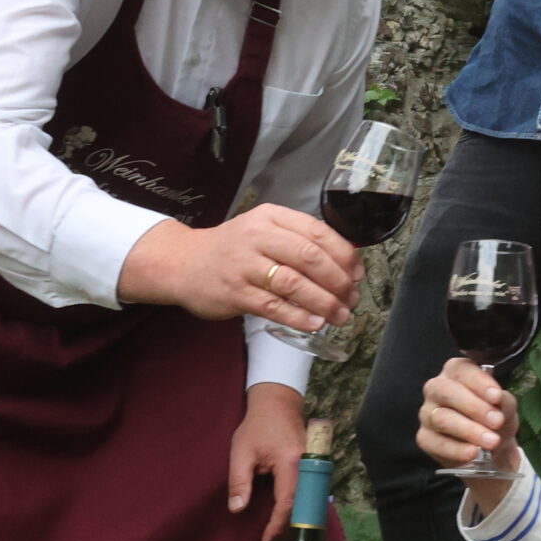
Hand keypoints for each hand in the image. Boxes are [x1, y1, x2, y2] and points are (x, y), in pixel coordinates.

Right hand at [118, 203, 362, 334]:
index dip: (344, 254)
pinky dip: (299, 316)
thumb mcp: (263, 229)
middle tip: (352, 297)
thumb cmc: (233, 248)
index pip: (317, 232)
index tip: (358, 272)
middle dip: (338, 280)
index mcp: (271, 216)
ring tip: (340, 315)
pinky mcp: (235, 293)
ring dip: (324, 302)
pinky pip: (274, 306)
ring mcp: (245, 265)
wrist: (182, 263)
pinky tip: (315, 323)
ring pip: (294, 283)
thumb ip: (298, 239)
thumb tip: (345, 261)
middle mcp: (258, 236)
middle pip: (310, 257)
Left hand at [228, 381, 305, 540]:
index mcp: (292, 463)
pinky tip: (287, 527)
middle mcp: (309, 468)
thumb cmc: (257, 427)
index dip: (276, 528)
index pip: (288, 503)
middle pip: (303, 510)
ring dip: (294, 527)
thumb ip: (239, 481)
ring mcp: (315, 469)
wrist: (278, 404)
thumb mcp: (241, 451)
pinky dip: (299, 515)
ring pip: (308, 506)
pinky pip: (309, 498)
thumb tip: (236, 510)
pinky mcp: (314, 471)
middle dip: (287, 534)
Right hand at [416, 357, 522, 509]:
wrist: (492, 452)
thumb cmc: (495, 420)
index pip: (461, 369)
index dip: (478, 382)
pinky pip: (436, 443)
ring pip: (441, 418)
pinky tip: (473, 453)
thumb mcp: (506, 409)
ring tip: (491, 441)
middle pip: (445, 391)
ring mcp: (427, 413)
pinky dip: (456, 449)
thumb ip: (504, 401)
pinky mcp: (424, 438)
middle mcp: (437, 389)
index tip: (496, 397)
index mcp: (456, 373)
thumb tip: (498, 398)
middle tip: (497, 421)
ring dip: (469, 430)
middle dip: (474, 407)